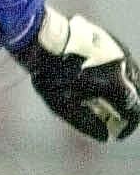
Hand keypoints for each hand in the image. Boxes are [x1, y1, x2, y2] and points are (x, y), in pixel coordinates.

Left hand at [14, 6, 139, 141]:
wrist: (44, 39)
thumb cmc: (51, 74)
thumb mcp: (64, 106)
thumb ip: (88, 124)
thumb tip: (104, 136)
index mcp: (116, 85)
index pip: (134, 111)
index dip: (128, 127)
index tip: (117, 134)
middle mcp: (124, 67)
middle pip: (137, 95)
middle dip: (126, 111)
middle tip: (110, 120)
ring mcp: (121, 51)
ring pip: (133, 78)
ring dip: (123, 93)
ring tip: (103, 101)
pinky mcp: (114, 42)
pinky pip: (124, 65)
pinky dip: (119, 78)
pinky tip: (101, 81)